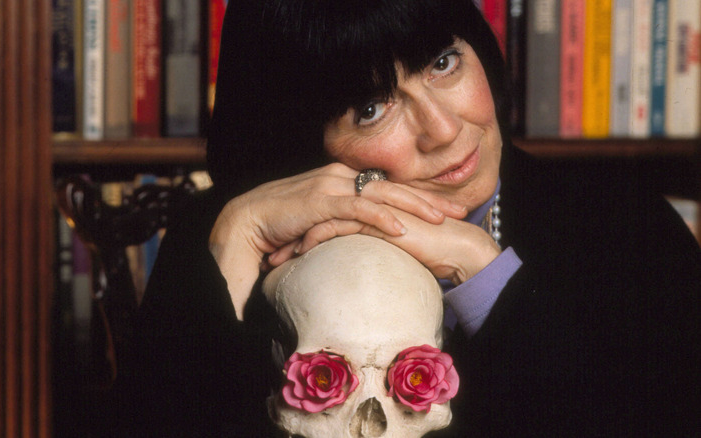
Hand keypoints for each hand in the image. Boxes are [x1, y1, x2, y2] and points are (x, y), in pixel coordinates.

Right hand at [208, 163, 467, 318]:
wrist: (247, 220)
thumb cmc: (281, 222)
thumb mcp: (319, 219)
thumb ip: (341, 221)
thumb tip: (361, 235)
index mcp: (342, 179)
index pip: (387, 187)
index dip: (417, 197)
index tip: (444, 209)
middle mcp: (340, 176)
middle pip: (393, 187)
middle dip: (427, 198)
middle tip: (458, 211)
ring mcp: (331, 186)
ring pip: (381, 194)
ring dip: (414, 205)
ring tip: (440, 218)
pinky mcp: (320, 201)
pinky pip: (357, 208)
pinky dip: (380, 217)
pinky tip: (401, 228)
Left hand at [295, 205, 500, 284]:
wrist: (457, 247)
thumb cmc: (432, 248)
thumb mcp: (394, 243)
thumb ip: (375, 240)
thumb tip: (356, 257)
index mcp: (370, 203)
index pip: (329, 210)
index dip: (306, 227)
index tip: (288, 244)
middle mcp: (368, 200)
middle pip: (319, 210)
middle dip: (294, 230)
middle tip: (276, 249)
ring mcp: (370, 207)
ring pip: (322, 216)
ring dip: (298, 236)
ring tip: (280, 256)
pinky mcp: (374, 219)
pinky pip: (337, 225)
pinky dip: (316, 238)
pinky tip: (302, 253)